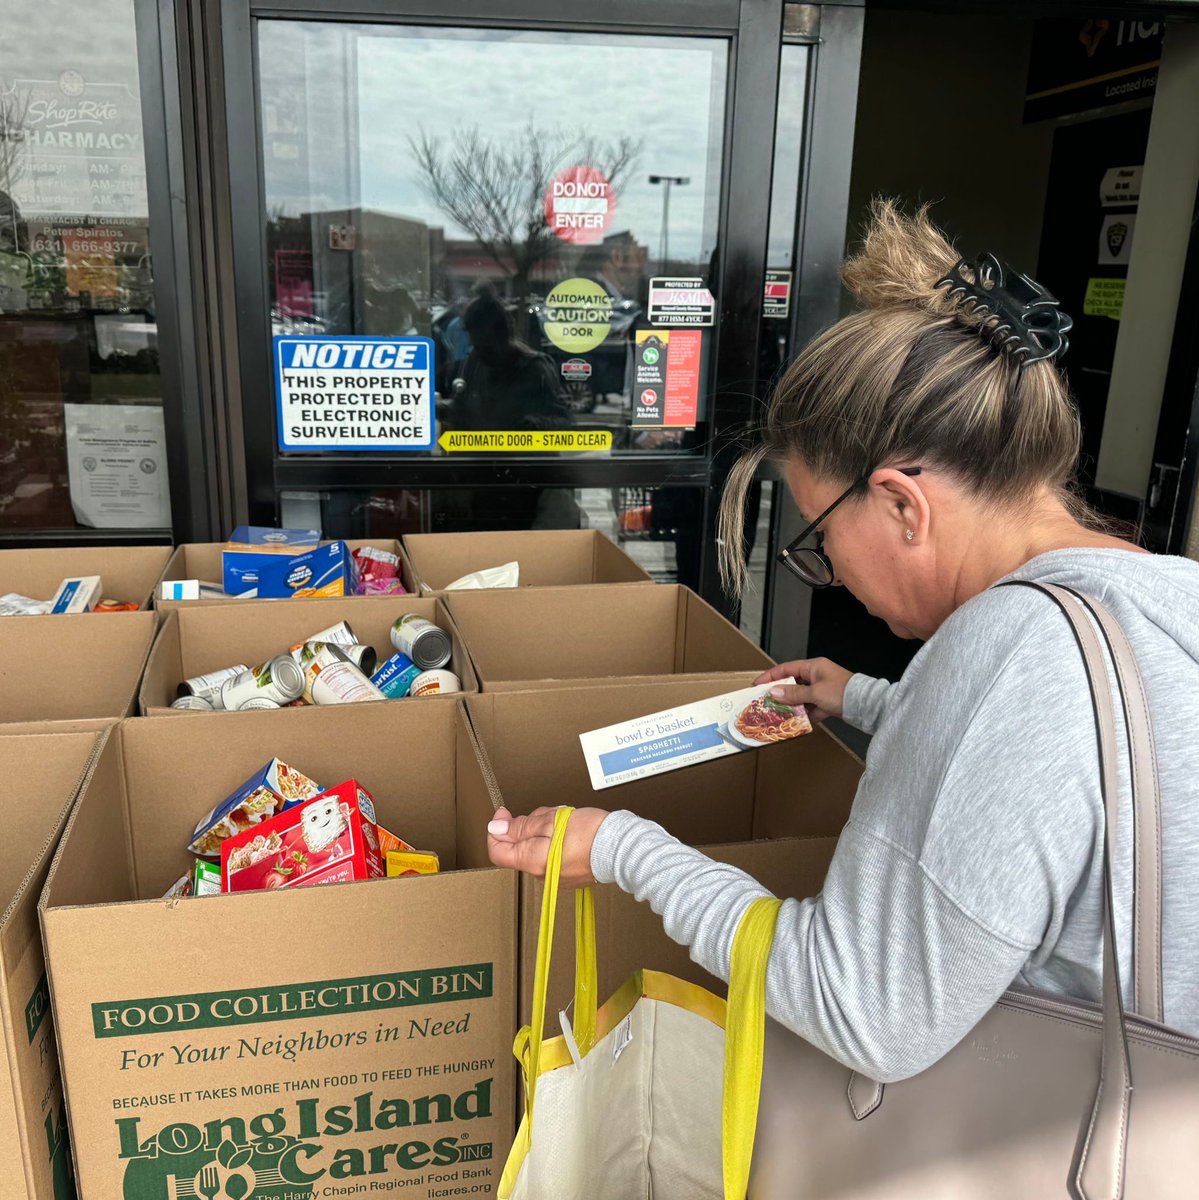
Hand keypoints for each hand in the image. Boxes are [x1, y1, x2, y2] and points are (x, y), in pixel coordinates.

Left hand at [487, 806, 609, 886]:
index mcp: (532, 861)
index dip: (496, 829)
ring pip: (538, 847)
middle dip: (529, 825)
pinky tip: (573, 831)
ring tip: (564, 820)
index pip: (497, 851)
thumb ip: (520, 827)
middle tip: (547, 813)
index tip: (504, 814)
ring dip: (545, 830)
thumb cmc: (589, 833)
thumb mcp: (550, 820)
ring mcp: (557, 876)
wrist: (621, 848)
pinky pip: (554, 854)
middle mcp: (542, 874)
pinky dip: (558, 840)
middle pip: (521, 846)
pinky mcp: (570, 874)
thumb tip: (495, 829)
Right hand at [754, 658, 851, 722]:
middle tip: (765, 702)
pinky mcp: (828, 703)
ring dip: (791, 706)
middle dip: (779, 693)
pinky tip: (796, 722)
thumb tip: (773, 692)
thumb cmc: (842, 692)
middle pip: (792, 683)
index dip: (770, 676)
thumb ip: (793, 693)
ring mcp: (823, 690)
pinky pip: (811, 708)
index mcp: (813, 667)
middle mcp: (817, 676)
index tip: (757, 685)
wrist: (867, 706)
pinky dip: (804, 714)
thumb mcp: (815, 692)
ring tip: (777, 714)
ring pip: (801, 697)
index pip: (786, 668)